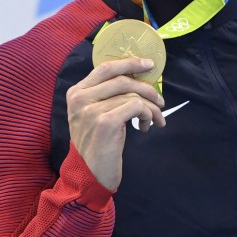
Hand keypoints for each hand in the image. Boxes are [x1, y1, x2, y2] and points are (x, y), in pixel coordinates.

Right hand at [65, 56, 165, 190]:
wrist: (89, 174)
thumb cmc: (95, 144)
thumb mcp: (92, 115)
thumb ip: (104, 95)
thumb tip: (136, 78)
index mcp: (76, 92)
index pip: (106, 67)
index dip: (130, 63)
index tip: (149, 65)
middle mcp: (80, 98)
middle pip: (122, 79)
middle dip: (147, 88)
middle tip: (160, 100)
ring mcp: (92, 110)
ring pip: (132, 95)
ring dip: (151, 107)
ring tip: (155, 119)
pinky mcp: (106, 122)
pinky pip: (136, 107)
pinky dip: (148, 115)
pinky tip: (145, 126)